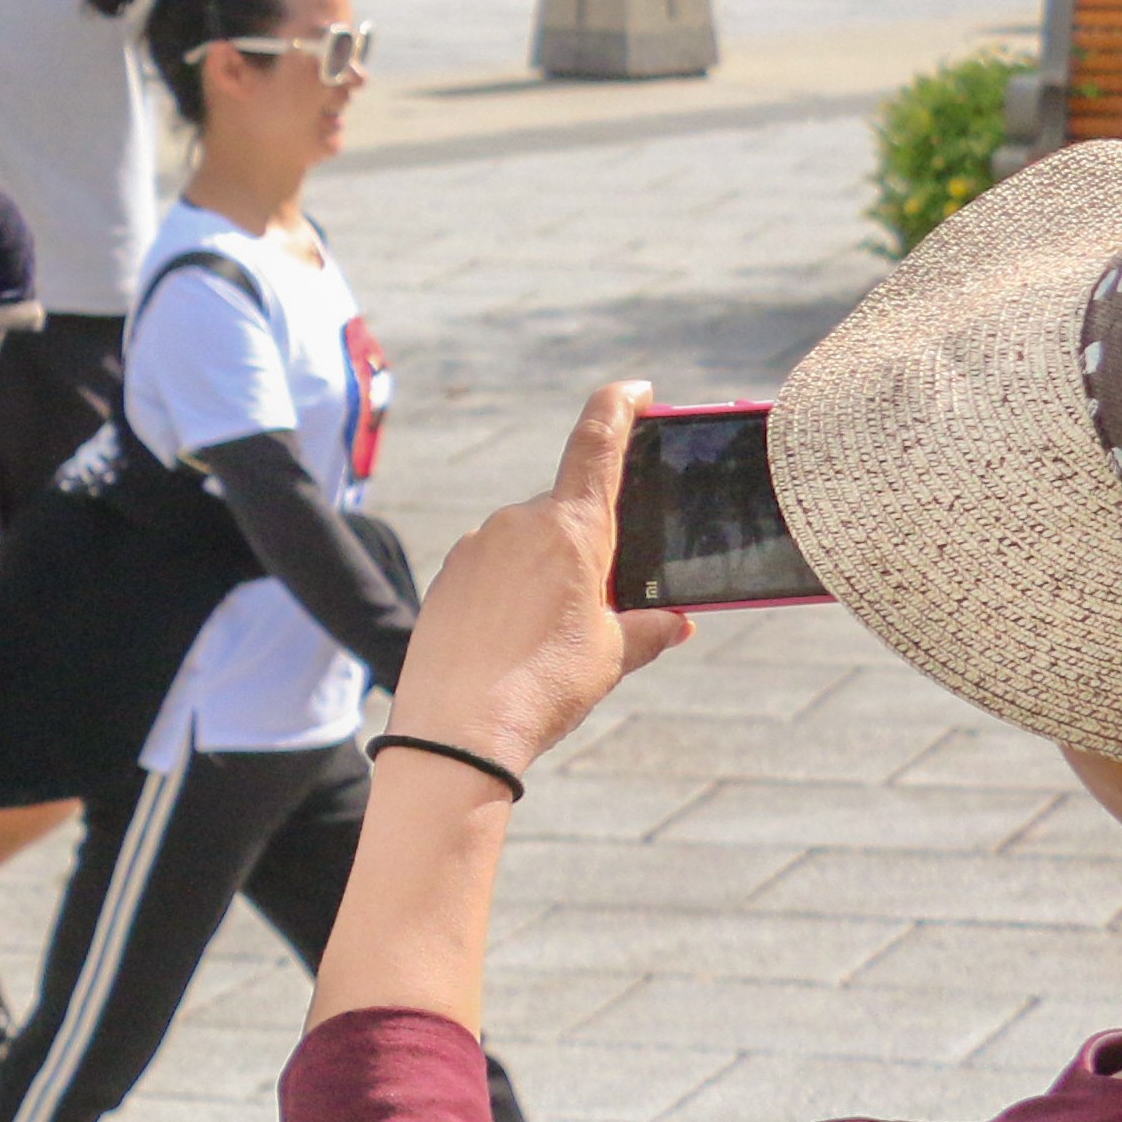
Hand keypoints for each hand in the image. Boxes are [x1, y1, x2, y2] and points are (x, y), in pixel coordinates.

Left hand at [382, 382, 690, 771]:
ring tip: (555, 636)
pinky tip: (515, 639)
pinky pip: (492, 568)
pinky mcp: (447, 577)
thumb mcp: (614, 655)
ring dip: (548, 571)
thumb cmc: (543, 687)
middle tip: (606, 597)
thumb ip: (649, 628)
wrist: (455, 730)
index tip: (638, 391)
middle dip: (591, 543)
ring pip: (527, 543)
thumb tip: (675, 622)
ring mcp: (474, 548)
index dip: (620, 407)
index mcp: (571, 528)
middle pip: (567, 511)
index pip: (597, 441)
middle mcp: (516, 523)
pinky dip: (512, 590)